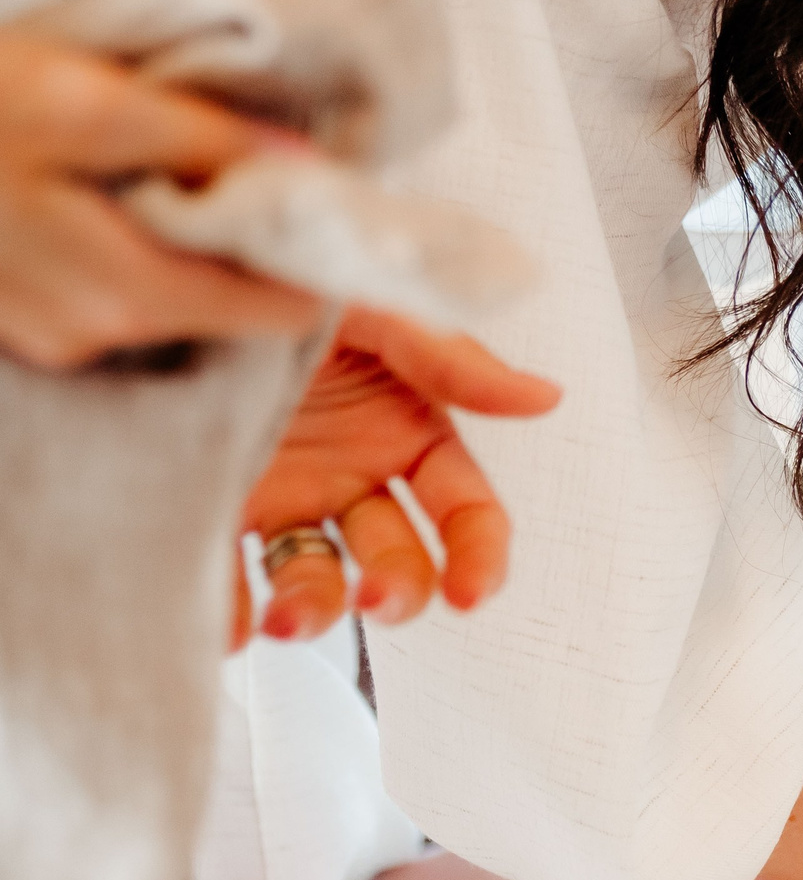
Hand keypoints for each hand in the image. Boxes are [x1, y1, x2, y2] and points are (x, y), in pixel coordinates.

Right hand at [0, 27, 322, 365]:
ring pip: (176, 307)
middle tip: (249, 172)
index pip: (273, 310)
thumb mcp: (87, 97)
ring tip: (167, 179)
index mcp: (118, 286)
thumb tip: (304, 163)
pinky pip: (123, 303)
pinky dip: (141, 259)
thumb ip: (201, 137)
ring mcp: (56, 338)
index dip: (304, 254)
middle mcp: (91, 332)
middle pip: (228, 312)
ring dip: (192, 252)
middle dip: (249, 248)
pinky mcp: (32, 330)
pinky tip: (119, 206)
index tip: (317, 201)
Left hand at [236, 305, 560, 645]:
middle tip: (375, 600)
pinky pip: (228, 573)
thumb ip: (454, 362)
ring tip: (287, 620)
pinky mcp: (215, 503)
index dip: (478, 556)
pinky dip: (232, 612)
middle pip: (398, 558)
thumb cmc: (292, 276)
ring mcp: (286, 495)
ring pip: (318, 577)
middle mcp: (354, 475)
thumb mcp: (377, 308)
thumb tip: (544, 397)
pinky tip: (233, 623)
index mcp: (409, 431)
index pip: (466, 511)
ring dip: (315, 611)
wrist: (181, 256)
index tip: (469, 593)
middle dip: (396, 590)